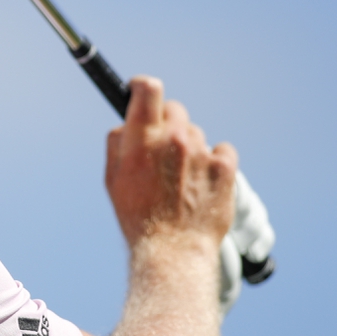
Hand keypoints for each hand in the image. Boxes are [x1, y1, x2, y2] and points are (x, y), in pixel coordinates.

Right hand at [105, 76, 236, 256]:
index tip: (141, 90)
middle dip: (167, 124)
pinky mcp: (224, 167)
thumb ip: (117, 145)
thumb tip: (124, 124)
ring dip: (189, 147)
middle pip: (174, 109)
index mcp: (142, 139)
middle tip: (163, 148)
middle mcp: (173, 139)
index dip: (142, 86)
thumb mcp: (112, 180)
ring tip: (182, 178)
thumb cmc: (137, 217)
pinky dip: (214, 161)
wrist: (172, 249)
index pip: (148, 89)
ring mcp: (201, 152)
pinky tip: (203, 181)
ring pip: (196, 133)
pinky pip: (222, 149)